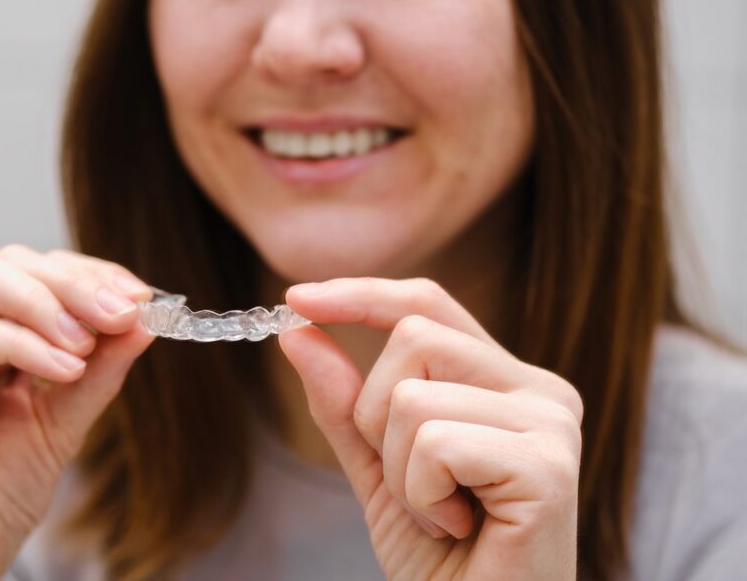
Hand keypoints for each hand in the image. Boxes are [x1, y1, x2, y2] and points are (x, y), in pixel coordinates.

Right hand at [0, 245, 154, 580]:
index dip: (91, 274)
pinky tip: (63, 369)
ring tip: (86, 343)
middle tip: (120, 313)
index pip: (39, 270)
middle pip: (7, 260)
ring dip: (42, 300)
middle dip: (73, 282)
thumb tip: (143, 317)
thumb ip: (100, 368)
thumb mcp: (64, 420)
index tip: (141, 297)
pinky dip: (19, 342)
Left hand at [279, 278, 582, 580]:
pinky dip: (420, 496)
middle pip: (413, 336)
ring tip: (441, 515)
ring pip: (412, 394)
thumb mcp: (378, 467)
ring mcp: (552, 424)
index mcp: (507, 382)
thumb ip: (345, 402)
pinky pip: (433, 444)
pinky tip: (458, 529)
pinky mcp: (549, 467)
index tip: (296, 299)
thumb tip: (299, 328)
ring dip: (399, 471)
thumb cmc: (441, 558)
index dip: (362, 295)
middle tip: (414, 486)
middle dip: (375, 417)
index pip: (428, 305)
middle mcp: (541, 391)